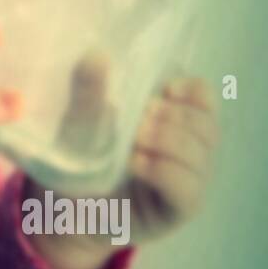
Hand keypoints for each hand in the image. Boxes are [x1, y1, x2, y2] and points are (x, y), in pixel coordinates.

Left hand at [29, 54, 219, 249]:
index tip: (164, 90)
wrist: (62, 212)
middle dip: (174, 118)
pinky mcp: (178, 209)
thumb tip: (96, 55)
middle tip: (139, 122)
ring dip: (168, 142)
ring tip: (133, 145)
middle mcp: (186, 148)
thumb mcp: (78, 124)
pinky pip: (189, 188)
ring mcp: (186, 179)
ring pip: (202, 153)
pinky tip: (137, 165)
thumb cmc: (76, 164)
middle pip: (207, 124)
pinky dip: (164, 172)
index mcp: (169, 120)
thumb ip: (87, 92)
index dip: (191, 90)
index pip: (202, 96)